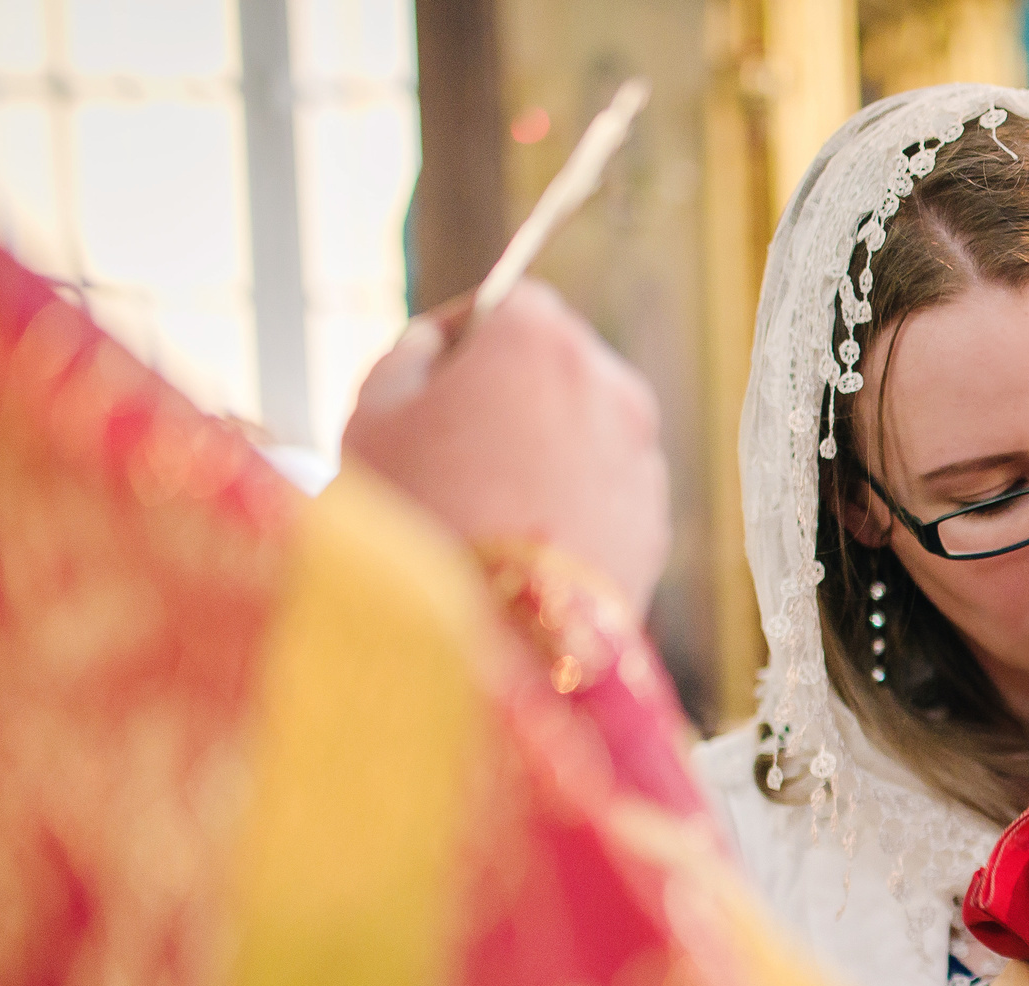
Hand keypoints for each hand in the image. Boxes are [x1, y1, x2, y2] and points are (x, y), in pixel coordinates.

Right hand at [340, 280, 669, 616]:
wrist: (493, 639)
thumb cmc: (418, 514)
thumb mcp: (372, 415)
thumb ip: (410, 355)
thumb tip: (441, 345)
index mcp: (541, 337)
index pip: (509, 302)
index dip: (468, 335)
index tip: (434, 380)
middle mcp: (611, 382)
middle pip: (557, 365)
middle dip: (513, 393)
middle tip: (453, 451)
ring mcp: (643, 455)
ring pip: (586, 430)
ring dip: (547, 448)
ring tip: (488, 507)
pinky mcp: (657, 520)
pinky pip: (606, 491)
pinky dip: (575, 502)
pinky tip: (525, 545)